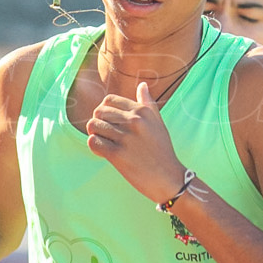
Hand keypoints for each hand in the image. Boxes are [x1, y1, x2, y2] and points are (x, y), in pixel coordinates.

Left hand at [86, 82, 184, 201]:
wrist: (168, 177)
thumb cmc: (162, 150)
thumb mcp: (158, 123)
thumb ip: (148, 103)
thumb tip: (142, 85)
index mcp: (142, 111)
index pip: (109, 100)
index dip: (105, 110)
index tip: (110, 122)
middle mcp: (134, 121)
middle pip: (98, 111)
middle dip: (98, 121)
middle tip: (105, 133)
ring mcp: (125, 138)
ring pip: (93, 125)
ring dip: (95, 134)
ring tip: (104, 142)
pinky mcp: (117, 155)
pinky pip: (93, 142)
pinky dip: (94, 146)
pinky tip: (103, 151)